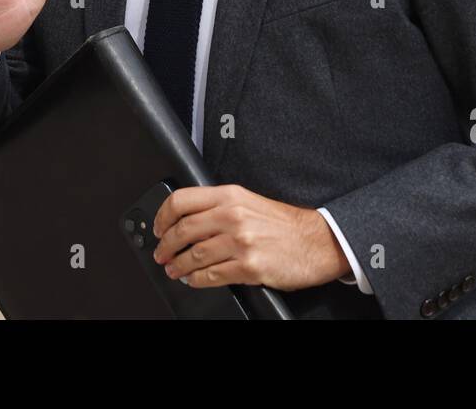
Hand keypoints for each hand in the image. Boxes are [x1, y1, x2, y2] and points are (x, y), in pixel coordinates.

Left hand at [150, 184, 351, 291]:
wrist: (317, 241)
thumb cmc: (285, 224)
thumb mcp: (250, 202)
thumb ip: (220, 206)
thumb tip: (188, 219)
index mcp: (231, 196)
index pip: (181, 200)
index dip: (162, 216)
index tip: (157, 227)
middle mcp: (233, 216)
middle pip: (183, 230)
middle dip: (165, 245)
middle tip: (161, 253)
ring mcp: (240, 242)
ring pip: (193, 255)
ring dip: (178, 266)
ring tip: (174, 269)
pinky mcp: (248, 267)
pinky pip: (211, 276)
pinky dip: (196, 280)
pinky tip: (193, 280)